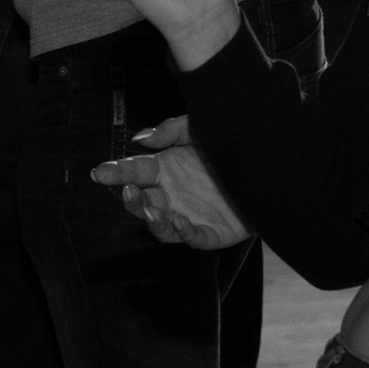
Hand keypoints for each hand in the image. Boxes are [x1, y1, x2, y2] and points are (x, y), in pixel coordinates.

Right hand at [90, 118, 251, 248]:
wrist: (269, 168)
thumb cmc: (230, 149)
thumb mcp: (200, 129)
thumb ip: (171, 129)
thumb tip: (140, 140)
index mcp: (166, 170)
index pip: (135, 171)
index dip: (116, 172)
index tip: (99, 172)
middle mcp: (173, 195)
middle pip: (142, 202)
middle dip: (131, 200)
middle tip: (129, 191)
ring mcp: (190, 216)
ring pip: (161, 226)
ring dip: (152, 220)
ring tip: (150, 210)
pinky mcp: (211, 233)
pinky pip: (193, 238)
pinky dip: (185, 233)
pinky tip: (181, 221)